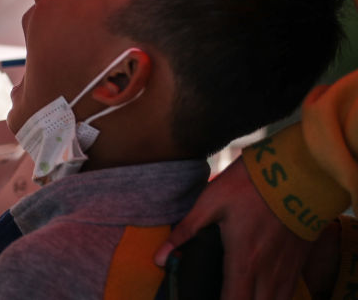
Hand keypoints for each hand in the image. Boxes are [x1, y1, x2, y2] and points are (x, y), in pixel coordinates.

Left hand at [155, 157, 313, 299]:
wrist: (297, 173)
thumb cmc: (250, 186)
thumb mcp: (210, 203)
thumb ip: (185, 232)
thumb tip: (159, 258)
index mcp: (243, 261)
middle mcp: (268, 273)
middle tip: (223, 295)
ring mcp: (287, 270)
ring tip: (242, 294)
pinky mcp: (301, 263)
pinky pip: (291, 294)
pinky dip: (276, 299)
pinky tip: (263, 293)